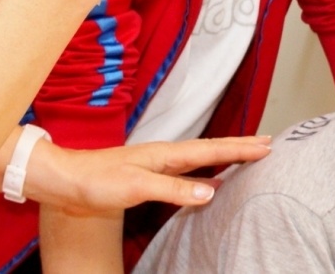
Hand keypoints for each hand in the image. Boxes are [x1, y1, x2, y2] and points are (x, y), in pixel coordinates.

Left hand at [23, 135, 269, 215]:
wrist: (66, 180)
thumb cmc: (97, 181)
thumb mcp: (136, 186)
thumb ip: (173, 189)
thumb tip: (211, 191)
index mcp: (166, 154)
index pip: (211, 150)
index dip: (240, 148)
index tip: (266, 145)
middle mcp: (165, 155)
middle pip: (211, 149)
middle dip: (240, 146)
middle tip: (268, 143)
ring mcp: (158, 165)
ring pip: (201, 159)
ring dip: (226, 157)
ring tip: (248, 157)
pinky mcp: (149, 176)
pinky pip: (188, 172)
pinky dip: (207, 174)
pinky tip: (212, 183)